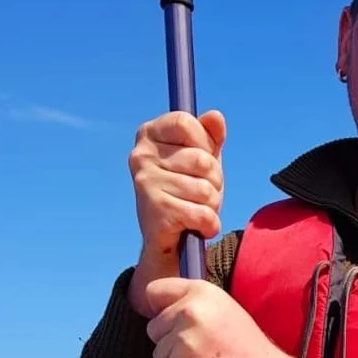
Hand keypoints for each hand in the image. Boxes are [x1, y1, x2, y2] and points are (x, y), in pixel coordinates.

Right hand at [128, 110, 225, 312]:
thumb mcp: (201, 159)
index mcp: (148, 134)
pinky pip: (202, 214)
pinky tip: (198, 227)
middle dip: (214, 180)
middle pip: (201, 159)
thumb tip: (216, 117)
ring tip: (197, 209)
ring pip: (205, 189)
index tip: (202, 160)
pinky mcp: (155, 212)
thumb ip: (210, 137)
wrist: (168, 240)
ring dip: (212, 205)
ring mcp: (145, 183)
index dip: (204, 143)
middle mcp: (140, 156)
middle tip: (201, 193)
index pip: (186, 123)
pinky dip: (209, 224)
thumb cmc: (186, 192)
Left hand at [144, 278, 288, 357]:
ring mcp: (181, 343)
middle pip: (153, 326)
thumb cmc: (247, 347)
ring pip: (158, 352)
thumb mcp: (224, 308)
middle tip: (200, 348)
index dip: (160, 307)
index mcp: (201, 292)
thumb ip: (193, 302)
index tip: (170, 319)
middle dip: (169, 338)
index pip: (154, 291)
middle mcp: (187, 312)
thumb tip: (161, 308)